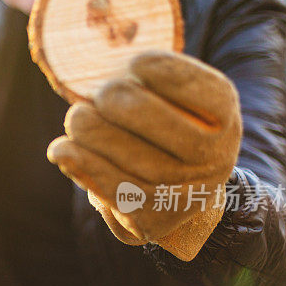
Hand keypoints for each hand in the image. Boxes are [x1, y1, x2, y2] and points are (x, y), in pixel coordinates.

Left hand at [47, 50, 241, 260]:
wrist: (170, 192)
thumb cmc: (159, 126)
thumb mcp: (167, 97)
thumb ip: (142, 81)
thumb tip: (97, 74)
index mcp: (225, 119)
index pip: (209, 93)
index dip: (168, 73)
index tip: (135, 63)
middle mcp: (215, 160)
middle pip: (167, 128)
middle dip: (123, 104)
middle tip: (100, 93)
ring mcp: (186, 196)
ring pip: (136, 162)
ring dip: (95, 134)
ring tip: (77, 118)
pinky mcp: (151, 221)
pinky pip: (114, 192)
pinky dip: (83, 166)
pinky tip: (60, 150)